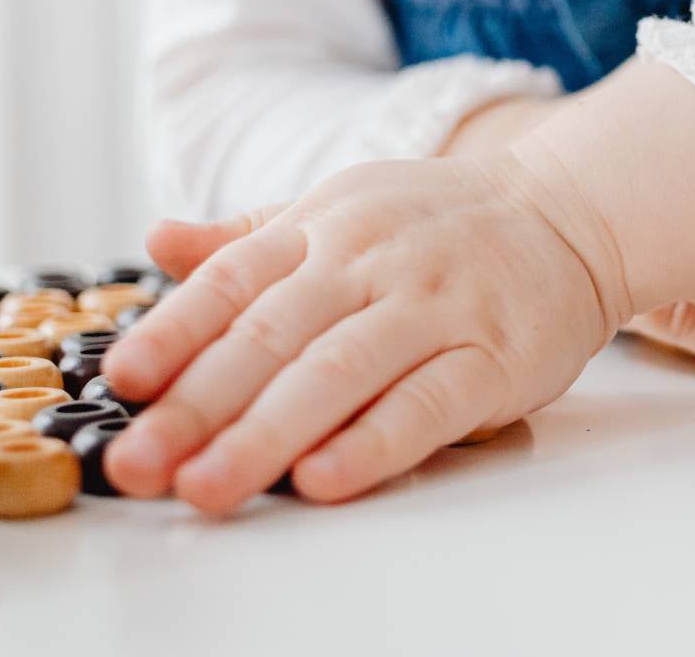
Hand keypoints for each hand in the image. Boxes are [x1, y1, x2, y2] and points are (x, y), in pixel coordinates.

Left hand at [103, 151, 626, 512]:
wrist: (572, 212)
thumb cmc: (443, 223)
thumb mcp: (342, 208)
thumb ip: (250, 239)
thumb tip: (159, 242)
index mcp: (326, 226)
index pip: (235, 281)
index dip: (175, 332)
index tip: (122, 382)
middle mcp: (375, 261)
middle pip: (272, 335)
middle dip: (197, 405)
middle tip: (138, 464)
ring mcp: (438, 308)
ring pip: (340, 372)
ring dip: (266, 435)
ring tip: (208, 486)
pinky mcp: (496, 358)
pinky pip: (428, 404)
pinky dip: (374, 443)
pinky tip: (323, 478)